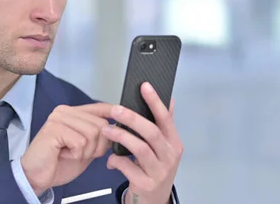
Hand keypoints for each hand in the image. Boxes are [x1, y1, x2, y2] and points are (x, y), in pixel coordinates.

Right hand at [20, 103, 112, 194]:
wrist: (37, 176)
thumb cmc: (58, 163)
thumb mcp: (85, 148)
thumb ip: (98, 137)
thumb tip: (116, 128)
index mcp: (72, 113)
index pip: (98, 107)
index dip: (112, 113)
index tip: (122, 116)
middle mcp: (64, 111)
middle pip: (100, 124)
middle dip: (96, 146)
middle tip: (79, 153)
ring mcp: (58, 118)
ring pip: (92, 133)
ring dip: (85, 151)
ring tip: (70, 153)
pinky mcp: (54, 128)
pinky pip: (80, 142)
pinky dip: (76, 154)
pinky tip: (63, 154)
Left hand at [101, 82, 182, 203]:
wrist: (153, 201)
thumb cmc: (156, 169)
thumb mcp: (163, 148)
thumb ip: (164, 125)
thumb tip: (170, 99)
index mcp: (173, 143)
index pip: (165, 119)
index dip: (155, 102)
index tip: (144, 86)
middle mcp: (169, 157)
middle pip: (152, 132)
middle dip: (132, 118)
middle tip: (115, 109)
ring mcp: (159, 171)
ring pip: (140, 149)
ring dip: (120, 137)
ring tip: (106, 130)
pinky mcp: (146, 184)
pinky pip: (128, 167)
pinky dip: (116, 160)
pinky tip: (110, 159)